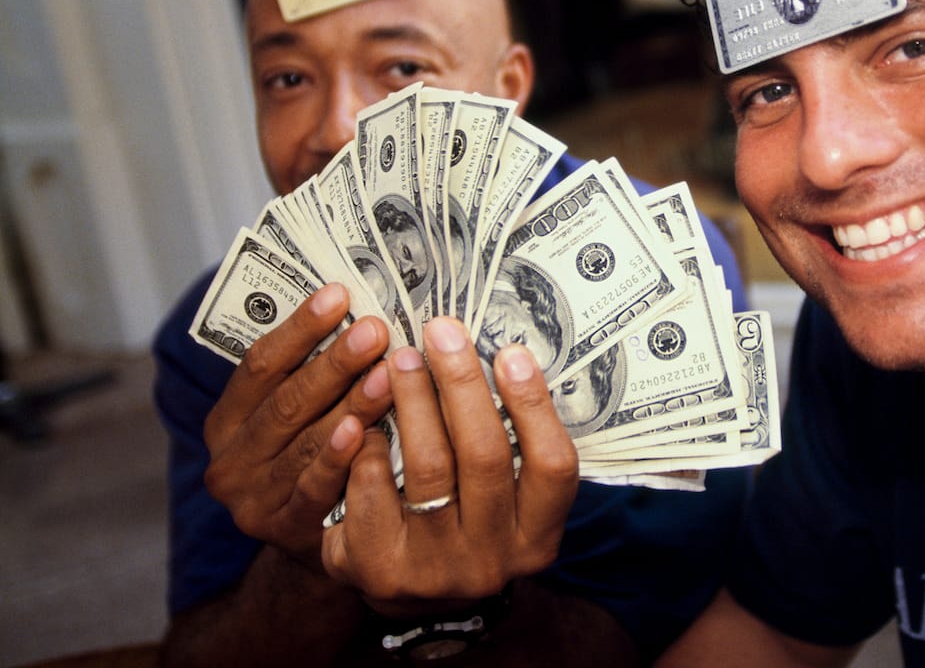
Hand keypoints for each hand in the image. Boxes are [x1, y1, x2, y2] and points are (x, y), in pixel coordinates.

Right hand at [203, 283, 393, 563]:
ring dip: (349, 403)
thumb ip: (312, 373)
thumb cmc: (313, 457)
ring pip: (304, 440)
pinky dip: (338, 459)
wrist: (316, 542)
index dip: (300, 327)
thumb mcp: (297, 416)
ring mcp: (253, 499)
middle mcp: (230, 460)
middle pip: (286, 401)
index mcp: (226, 421)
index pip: (260, 364)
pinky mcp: (283, 531)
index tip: (340, 292)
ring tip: (387, 373)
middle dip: (335, 361)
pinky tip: (362, 432)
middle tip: (376, 329)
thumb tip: (361, 308)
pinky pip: (313, 489)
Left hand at [321, 317, 578, 616]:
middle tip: (441, 332)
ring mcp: (437, 572)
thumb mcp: (502, 501)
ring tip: (400, 358)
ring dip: (413, 401)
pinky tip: (362, 420)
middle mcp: (494, 560)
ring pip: (428, 468)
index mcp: (536, 537)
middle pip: (485, 456)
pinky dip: (368, 449)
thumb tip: (500, 354)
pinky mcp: (381, 573)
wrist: (411, 601)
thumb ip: (507, 444)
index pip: (552, 466)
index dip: (534, 405)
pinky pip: (374, 494)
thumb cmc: (463, 522)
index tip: (511, 351)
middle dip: (462, 383)